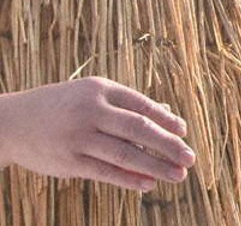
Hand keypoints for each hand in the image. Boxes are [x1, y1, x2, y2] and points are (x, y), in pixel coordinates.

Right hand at [0, 77, 194, 190]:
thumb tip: (170, 116)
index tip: (183, 131)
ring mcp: (78, 138)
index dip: (165, 119)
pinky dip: (130, 179)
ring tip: (178, 175)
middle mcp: (90, 112)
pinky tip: (148, 184)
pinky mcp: (69, 162)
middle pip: (139, 129)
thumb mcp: (92, 96)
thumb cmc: (64, 106)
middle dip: (168, 145)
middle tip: (190, 158)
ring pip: (125, 154)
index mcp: (99, 90)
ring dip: (155, 166)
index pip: (141, 105)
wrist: (13, 122)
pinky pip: (105, 172)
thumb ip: (128, 105)